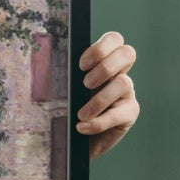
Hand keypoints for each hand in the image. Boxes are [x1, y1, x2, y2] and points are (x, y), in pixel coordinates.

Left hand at [77, 31, 138, 158]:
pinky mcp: (129, 113)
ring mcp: (127, 92)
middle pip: (127, 53)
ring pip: (123, 83)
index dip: (101, 48)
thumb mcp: (65, 89)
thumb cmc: (66, 110)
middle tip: (85, 84)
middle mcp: (119, 73)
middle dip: (105, 67)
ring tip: (81, 114)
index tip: (81, 65)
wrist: (74, 140)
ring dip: (99, 99)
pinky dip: (99, 122)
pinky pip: (120, 114)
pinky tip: (82, 127)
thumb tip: (49, 67)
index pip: (114, 39)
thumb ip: (66, 76)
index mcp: (103, 61)